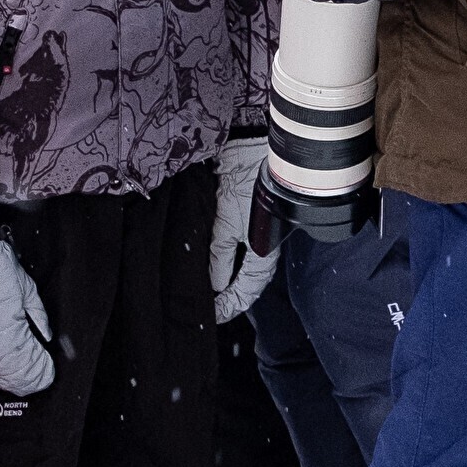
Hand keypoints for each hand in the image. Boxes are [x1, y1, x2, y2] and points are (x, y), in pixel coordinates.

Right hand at [0, 189, 54, 393]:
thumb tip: (45, 335)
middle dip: (27, 378)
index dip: (38, 372)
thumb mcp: (26, 289)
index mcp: (6, 333)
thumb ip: (37, 317)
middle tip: (41, 380)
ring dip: (10, 377)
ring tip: (26, 381)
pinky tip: (1, 369)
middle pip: (9, 372)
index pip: (25, 365)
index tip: (48, 374)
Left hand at [209, 136, 276, 320]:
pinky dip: (220, 260)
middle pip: (246, 282)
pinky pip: (232, 248)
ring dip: (222, 279)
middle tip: (205, 309)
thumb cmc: (245, 185)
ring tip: (202, 291)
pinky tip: (206, 262)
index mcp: (264, 251)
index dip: (230, 306)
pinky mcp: (242, 218)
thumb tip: (215, 285)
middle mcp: (261, 246)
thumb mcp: (228, 224)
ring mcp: (252, 232)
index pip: (247, 290)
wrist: (252, 148)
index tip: (213, 317)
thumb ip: (220, 256)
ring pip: (238, 266)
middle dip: (226, 297)